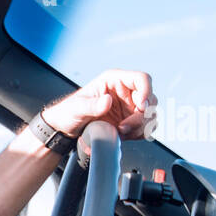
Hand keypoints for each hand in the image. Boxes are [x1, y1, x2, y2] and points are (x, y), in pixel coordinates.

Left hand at [40, 69, 154, 140]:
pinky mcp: (129, 122)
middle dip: (141, 115)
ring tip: (120, 131)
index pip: (141, 79)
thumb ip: (92, 105)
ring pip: (150, 115)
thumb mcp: (77, 108)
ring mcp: (129, 108)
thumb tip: (107, 101)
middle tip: (124, 126)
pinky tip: (124, 135)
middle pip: (150, 99)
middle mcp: (125, 92)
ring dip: (140, 126)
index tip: (141, 107)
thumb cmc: (68, 112)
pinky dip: (139, 134)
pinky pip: (145, 127)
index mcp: (114, 80)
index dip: (146, 91)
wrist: (65, 129)